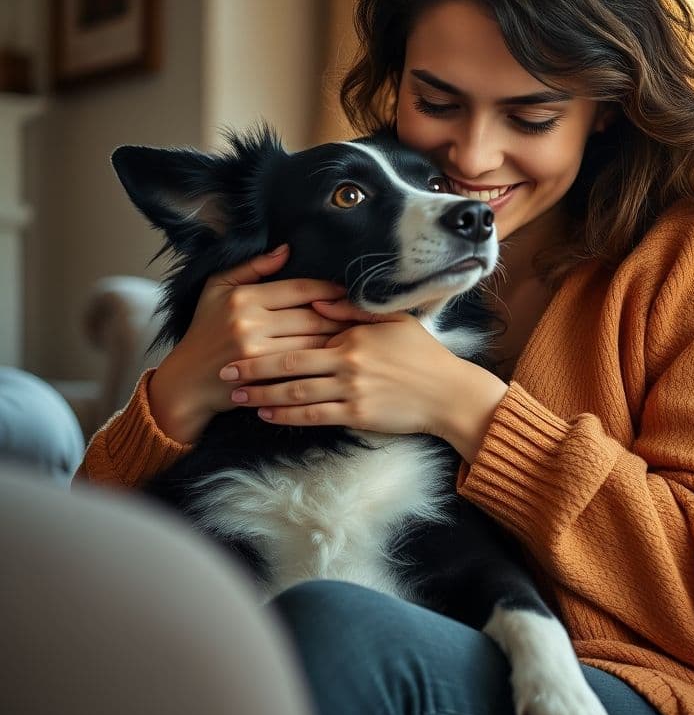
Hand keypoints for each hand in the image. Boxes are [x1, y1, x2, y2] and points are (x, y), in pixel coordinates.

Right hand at [148, 244, 346, 443]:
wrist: (188, 380)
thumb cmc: (206, 330)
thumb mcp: (218, 289)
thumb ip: (252, 268)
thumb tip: (286, 250)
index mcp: (244, 298)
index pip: (300, 289)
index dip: (329, 290)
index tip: (348, 291)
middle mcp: (250, 323)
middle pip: (312, 316)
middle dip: (341, 316)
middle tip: (363, 314)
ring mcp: (257, 352)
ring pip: (312, 342)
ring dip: (339, 339)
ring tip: (358, 334)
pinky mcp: (263, 378)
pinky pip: (304, 365)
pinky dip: (324, 360)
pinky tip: (339, 356)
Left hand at [220, 306, 509, 460]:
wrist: (448, 393)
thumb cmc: (422, 354)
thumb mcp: (393, 321)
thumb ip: (354, 309)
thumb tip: (318, 299)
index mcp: (353, 336)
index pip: (303, 334)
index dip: (271, 337)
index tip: (243, 337)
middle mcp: (348, 362)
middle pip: (289, 364)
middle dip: (253, 367)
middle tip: (224, 368)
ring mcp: (351, 391)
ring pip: (295, 393)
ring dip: (262, 394)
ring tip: (237, 394)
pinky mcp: (357, 415)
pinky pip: (313, 415)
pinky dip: (286, 414)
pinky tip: (267, 413)